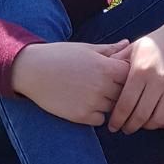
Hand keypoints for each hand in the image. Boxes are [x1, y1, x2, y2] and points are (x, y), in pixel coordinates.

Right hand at [11, 40, 130, 125]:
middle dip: (119, 90)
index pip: (131, 75)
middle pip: (124, 93)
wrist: (32, 70)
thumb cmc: (60, 56)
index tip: (119, 74)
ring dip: (108, 103)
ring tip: (94, 94)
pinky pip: (100, 120)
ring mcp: (92, 102)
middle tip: (108, 86)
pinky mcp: (81, 116)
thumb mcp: (86, 49)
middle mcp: (102, 85)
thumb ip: (110, 49)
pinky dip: (96, 114)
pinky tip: (85, 104)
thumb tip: (128, 43)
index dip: (127, 75)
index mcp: (105, 67)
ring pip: (113, 108)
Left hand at [107, 0, 163, 133]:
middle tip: (125, 129)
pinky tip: (161, 121)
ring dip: (148, 127)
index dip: (117, 119)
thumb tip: (101, 77)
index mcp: (140, 70)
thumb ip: (118, 62)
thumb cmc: (158, 40)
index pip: (125, 104)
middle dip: (130, 127)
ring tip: (142, 124)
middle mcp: (158, 80)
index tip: (113, 126)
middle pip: (140, 116)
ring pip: (159, 120)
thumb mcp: (136, 47)